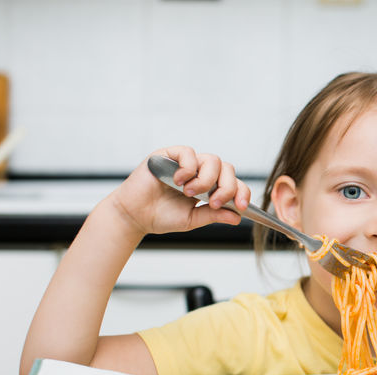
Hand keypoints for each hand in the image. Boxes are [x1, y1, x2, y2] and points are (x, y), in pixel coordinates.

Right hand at [110, 146, 250, 235]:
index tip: (241, 207)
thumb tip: (237, 216)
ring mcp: (185, 163)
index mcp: (209, 187)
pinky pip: (188, 152)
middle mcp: (200, 172)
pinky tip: (179, 181)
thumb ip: (213, 215)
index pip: (233, 183)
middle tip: (215, 202)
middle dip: (226, 187)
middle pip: (227, 169)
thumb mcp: (193, 219)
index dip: (241, 192)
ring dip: (206, 179)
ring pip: (212, 160)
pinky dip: (188, 167)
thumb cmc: (161, 216)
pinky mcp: (169, 155)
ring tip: (190, 193)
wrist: (134, 216)